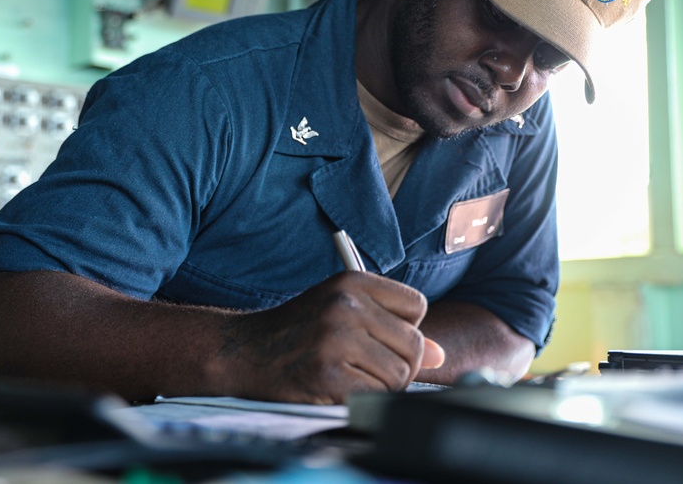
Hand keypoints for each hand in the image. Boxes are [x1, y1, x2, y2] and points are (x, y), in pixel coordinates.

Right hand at [220, 271, 444, 403]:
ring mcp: (335, 339)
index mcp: (351, 282)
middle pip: (413, 345)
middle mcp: (345, 305)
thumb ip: (390, 328)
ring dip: (381, 385)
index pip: (416, 306)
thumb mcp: (341, 312)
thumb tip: (439, 353)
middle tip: (364, 366)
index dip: (403, 328)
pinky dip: (363, 400)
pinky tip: (337, 387)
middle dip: (398, 364)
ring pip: (399, 375)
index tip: (379, 336)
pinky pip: (375, 396)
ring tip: (349, 376)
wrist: (244, 351)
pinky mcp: (327, 374)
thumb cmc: (298, 331)